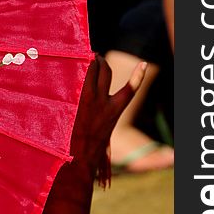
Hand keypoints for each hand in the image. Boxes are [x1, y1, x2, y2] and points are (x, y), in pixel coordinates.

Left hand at [70, 56, 145, 172]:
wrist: (82, 155)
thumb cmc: (93, 149)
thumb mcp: (106, 135)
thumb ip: (106, 120)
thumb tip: (119, 126)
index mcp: (115, 110)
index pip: (131, 88)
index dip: (138, 76)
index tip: (143, 64)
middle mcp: (104, 101)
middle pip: (106, 72)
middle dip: (102, 63)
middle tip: (96, 57)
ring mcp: (90, 98)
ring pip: (92, 71)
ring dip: (89, 63)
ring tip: (83, 59)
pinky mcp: (77, 98)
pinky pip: (78, 78)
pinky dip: (76, 70)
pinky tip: (70, 65)